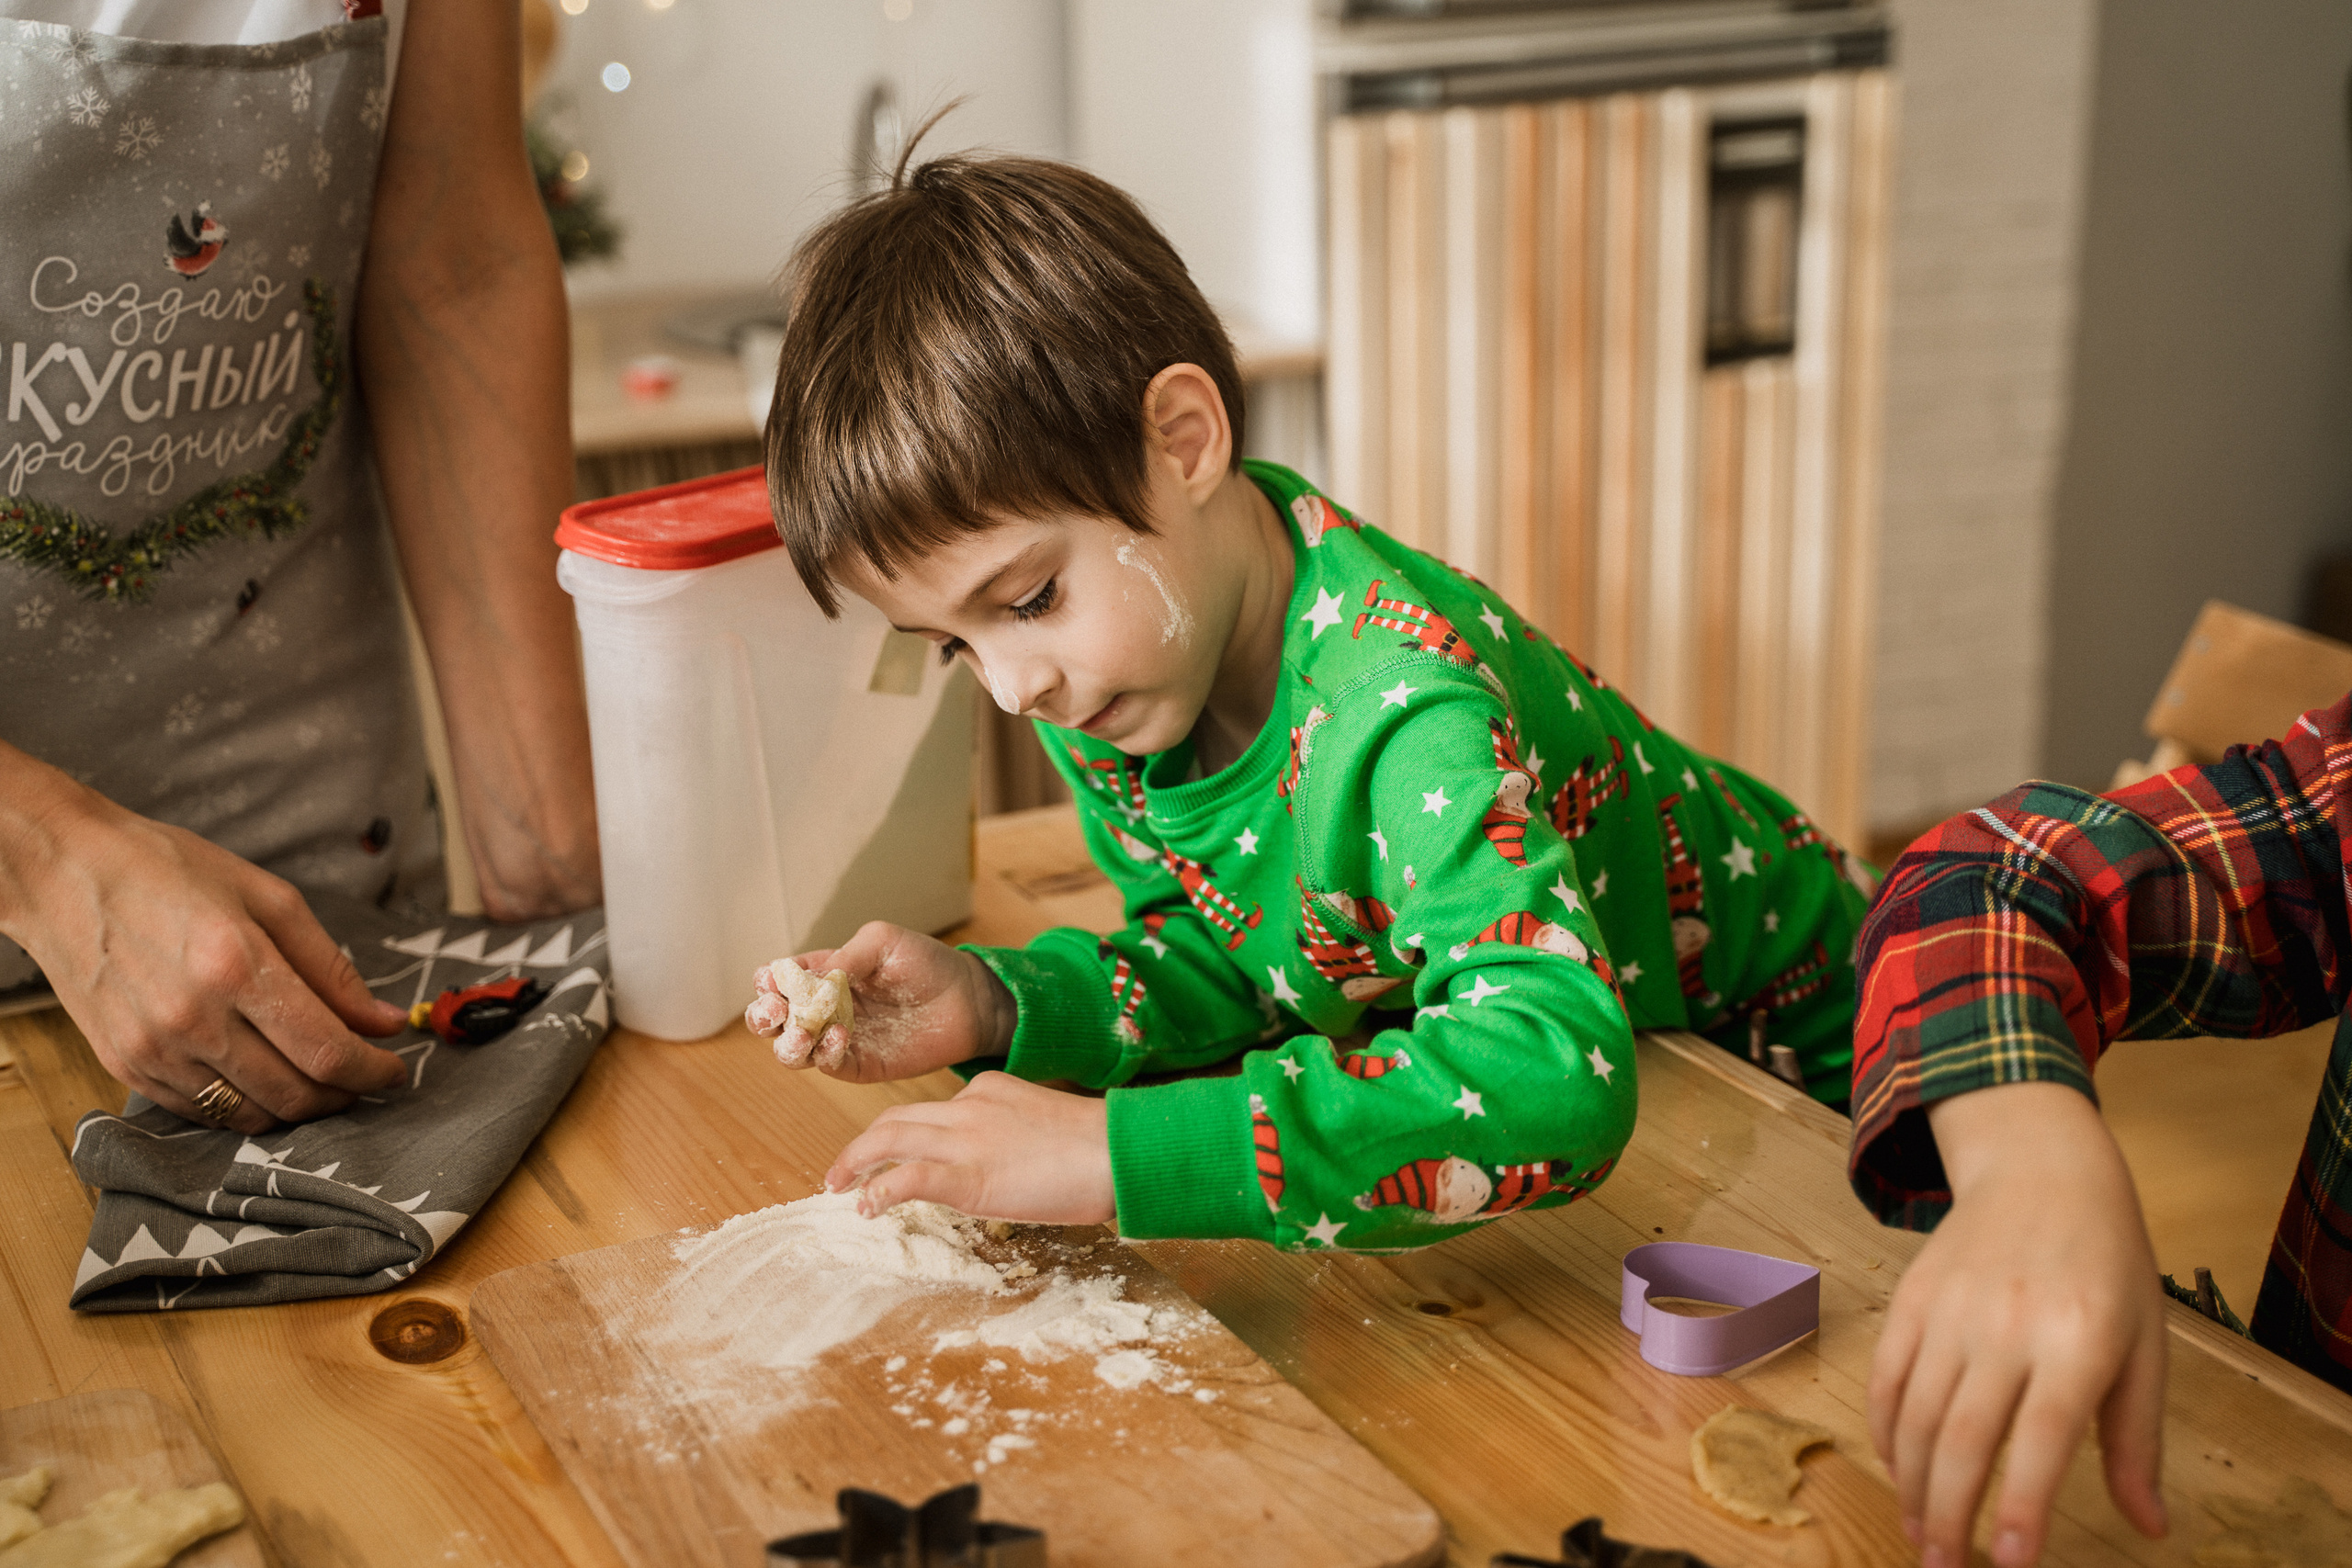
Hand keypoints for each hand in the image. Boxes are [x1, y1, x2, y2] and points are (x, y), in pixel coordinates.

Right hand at [0, 762, 409, 1134]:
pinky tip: (263, 1077)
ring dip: (298, 1109)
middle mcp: (193, 1017)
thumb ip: (332, 968)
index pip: (327, 1051)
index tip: (396, 1072)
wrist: (65, 873)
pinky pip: (202, 1112)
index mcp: (237, 965)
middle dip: (344, 1097)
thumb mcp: (268, 898)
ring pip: (250, 1114)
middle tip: (363, 1079)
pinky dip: (244, 1105)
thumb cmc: (169, 871)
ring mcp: (153, 1049)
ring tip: (319, 1082)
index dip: (374, 1072)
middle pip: (294, 1094)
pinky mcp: (124, 1066)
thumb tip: (384, 1021)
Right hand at [762, 921, 1014, 1083]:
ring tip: (803, 1033)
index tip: (772, 982)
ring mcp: (838, 1038)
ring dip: (787, 1044)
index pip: (778, 980)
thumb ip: (846, 956)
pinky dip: (826, 1056)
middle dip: (763, 1017)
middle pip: (773, 1020)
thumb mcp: (884, 942)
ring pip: (792, 1050)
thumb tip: (812, 977)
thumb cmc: (926, 962)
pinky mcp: (859, 1064)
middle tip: (776, 1012)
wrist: (967, 1000)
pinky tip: (840, 1037)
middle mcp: (823, 1008)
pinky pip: (829, 1066)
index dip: (767, 982)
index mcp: (822, 974)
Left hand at [824, 1071, 1113, 1224]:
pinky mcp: (967, 1177)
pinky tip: (868, 1208)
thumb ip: (1017, 1137)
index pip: (935, 1109)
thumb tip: (1007, 1165)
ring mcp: (965, 1140)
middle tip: (843, 1170)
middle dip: (863, 1144)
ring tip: (837, 1186)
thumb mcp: (1048, 1126)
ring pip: (887, 1139)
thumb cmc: (1101, 1147)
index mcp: (990, 1090)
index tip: (892, 1154)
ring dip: (854, 1163)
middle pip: (896, 1118)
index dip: (905, 1132)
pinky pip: (906, 1179)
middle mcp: (968, 1107)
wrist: (1118, 1151)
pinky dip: (878, 1191)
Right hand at [1872, 1082, 2168, 1567]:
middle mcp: (2006, 1326)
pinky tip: (1898, 1470)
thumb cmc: (2107, 1263)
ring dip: (1911, 1486)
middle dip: (1948, 1516)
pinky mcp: (1909, 1300)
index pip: (2040, 1441)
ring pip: (1913, 1416)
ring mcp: (1949, 1311)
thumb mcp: (2145, 1346)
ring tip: (1921, 1535)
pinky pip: (1885, 1378)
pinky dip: (1884, 1433)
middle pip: (1961, 1438)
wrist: (2041, 1169)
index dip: (2022, 1509)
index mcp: (2077, 1341)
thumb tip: (2148, 1526)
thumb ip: (2136, 1439)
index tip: (2011, 1566)